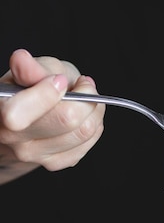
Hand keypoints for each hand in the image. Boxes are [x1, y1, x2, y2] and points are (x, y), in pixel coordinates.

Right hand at [0, 49, 104, 183]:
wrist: (30, 116)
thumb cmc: (32, 88)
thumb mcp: (33, 69)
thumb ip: (31, 68)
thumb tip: (21, 60)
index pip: (21, 113)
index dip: (49, 92)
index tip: (60, 80)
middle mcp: (11, 137)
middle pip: (66, 120)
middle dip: (85, 97)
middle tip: (83, 85)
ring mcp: (34, 154)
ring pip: (83, 132)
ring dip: (94, 110)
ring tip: (86, 98)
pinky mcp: (53, 163)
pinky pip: (86, 143)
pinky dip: (93, 126)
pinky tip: (84, 116)